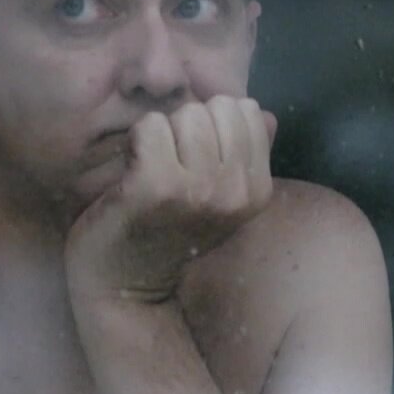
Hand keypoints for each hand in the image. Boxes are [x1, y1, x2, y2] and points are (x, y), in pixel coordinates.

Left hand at [65, 96, 277, 303]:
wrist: (125, 285)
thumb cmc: (167, 231)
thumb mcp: (219, 196)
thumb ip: (247, 153)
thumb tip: (268, 115)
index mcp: (258, 190)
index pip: (247, 110)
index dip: (214, 124)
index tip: (196, 161)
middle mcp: (236, 191)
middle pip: (215, 108)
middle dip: (188, 126)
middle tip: (171, 166)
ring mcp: (198, 190)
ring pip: (185, 114)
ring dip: (161, 134)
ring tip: (152, 171)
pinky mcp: (156, 186)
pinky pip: (151, 125)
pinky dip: (135, 141)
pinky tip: (132, 172)